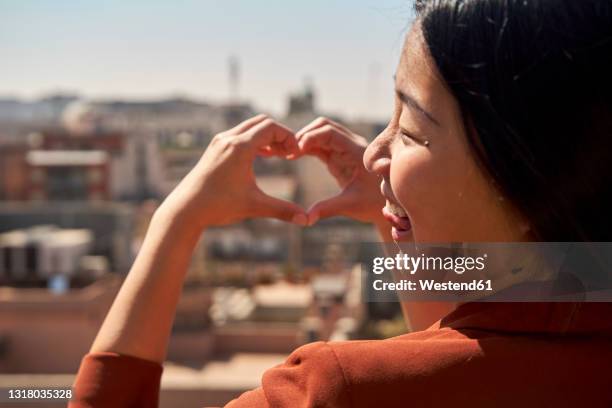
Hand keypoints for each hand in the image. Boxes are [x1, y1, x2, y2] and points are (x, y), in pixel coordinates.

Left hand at [157, 115, 307, 229]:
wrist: (186, 210)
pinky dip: (255, 140)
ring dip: (267, 137)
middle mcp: (228, 139)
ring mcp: (220, 141)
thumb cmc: (218, 206)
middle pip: (262, 122)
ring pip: (250, 127)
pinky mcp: (215, 148)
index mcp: (240, 148)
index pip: (271, 127)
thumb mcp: (254, 206)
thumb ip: (282, 211)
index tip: (296, 154)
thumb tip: (307, 221)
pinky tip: (263, 157)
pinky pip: (240, 134)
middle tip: (289, 153)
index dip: (289, 137)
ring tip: (279, 156)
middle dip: (280, 134)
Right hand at [292, 117, 384, 225]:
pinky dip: (307, 147)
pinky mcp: (339, 157)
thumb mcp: (351, 205)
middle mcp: (351, 145)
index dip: (310, 137)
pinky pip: (321, 145)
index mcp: (356, 151)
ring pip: (321, 133)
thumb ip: (327, 208)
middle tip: (287, 151)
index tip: (295, 151)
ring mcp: (345, 149)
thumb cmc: (373, 204)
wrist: (385, 206)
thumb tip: (306, 218)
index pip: (330, 132)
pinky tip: (293, 156)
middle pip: (324, 126)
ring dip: (304, 140)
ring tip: (287, 154)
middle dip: (305, 135)